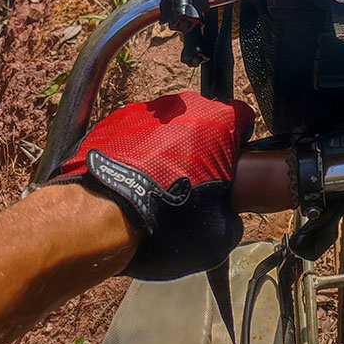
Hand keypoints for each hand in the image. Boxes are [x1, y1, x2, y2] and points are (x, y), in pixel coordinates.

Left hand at [52, 90, 253, 279]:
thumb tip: (227, 218)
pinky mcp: (115, 121)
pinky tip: (130, 182)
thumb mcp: (218, 236)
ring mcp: (148, 111)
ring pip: (168, 128)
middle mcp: (186, 107)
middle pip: (203, 122)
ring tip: (154, 188)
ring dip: (166, 150)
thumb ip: (233, 215)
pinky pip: (135, 134)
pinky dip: (136, 153)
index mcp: (220, 123)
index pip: (243, 119)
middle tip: (190, 185)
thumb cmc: (162, 222)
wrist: (100, 218)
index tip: (230, 166)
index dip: (239, 144)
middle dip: (201, 148)